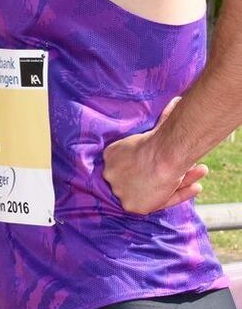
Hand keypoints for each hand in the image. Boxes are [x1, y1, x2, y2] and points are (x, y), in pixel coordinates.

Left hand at [102, 97, 207, 214]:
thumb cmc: (159, 138)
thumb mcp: (156, 126)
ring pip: (152, 188)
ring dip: (178, 181)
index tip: (163, 158)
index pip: (126, 161)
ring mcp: (120, 191)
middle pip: (139, 176)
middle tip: (183, 166)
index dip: (146, 160)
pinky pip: (159, 201)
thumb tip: (176, 102)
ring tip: (198, 171)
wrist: (160, 155)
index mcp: (110, 154)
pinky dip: (178, 194)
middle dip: (161, 172)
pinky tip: (195, 186)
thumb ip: (163, 120)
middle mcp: (110, 174)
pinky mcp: (133, 206)